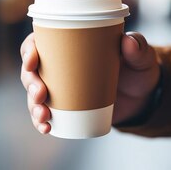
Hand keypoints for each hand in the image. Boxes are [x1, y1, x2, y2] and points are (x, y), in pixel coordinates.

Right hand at [20, 31, 159, 133]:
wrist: (142, 97)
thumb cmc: (137, 70)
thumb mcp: (140, 58)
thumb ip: (138, 48)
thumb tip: (129, 42)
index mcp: (66, 44)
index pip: (37, 42)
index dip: (28, 50)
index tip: (32, 61)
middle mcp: (56, 65)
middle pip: (31, 71)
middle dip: (30, 83)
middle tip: (41, 94)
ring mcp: (58, 88)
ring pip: (34, 94)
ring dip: (33, 106)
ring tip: (44, 115)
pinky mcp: (63, 107)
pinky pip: (45, 114)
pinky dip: (41, 122)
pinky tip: (46, 128)